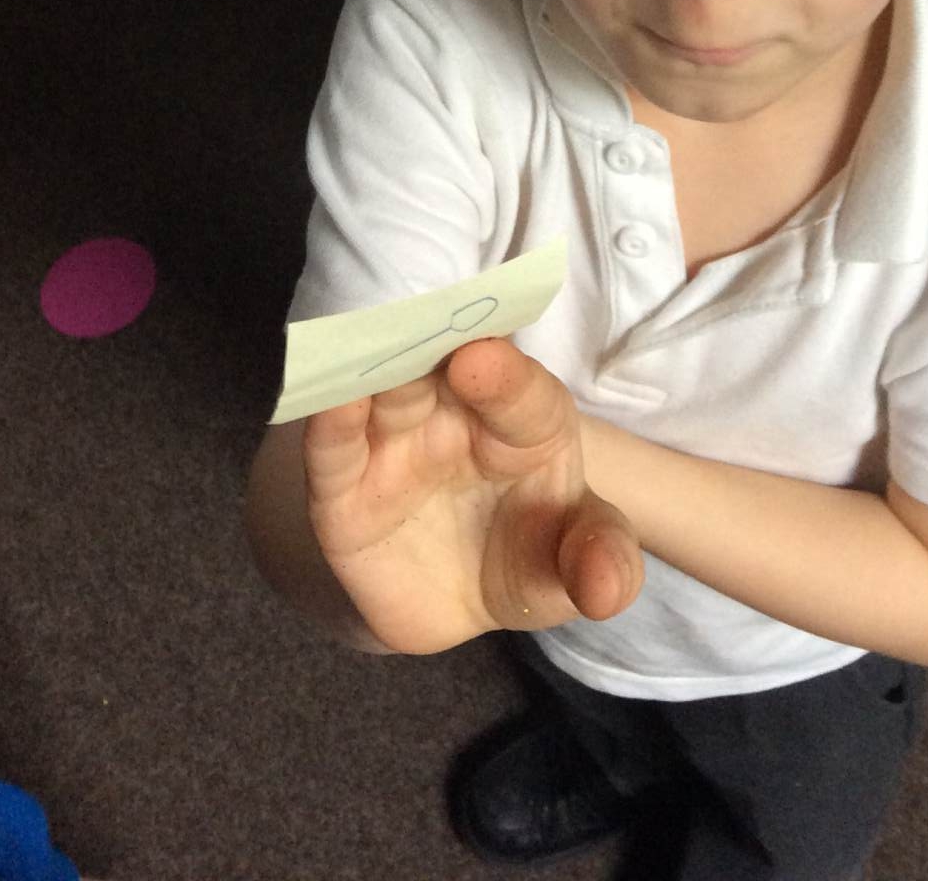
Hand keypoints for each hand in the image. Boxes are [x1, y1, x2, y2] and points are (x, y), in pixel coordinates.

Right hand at [302, 336, 642, 653]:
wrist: (456, 601)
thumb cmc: (531, 557)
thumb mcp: (573, 567)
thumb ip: (600, 563)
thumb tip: (604, 588)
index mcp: (527, 420)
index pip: (522, 393)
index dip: (503, 375)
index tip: (479, 359)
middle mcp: (458, 414)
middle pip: (442, 368)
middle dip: (430, 344)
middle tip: (416, 326)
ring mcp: (397, 444)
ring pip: (382, 393)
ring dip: (372, 368)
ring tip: (361, 347)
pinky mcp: (344, 488)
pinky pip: (333, 449)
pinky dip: (327, 420)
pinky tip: (323, 396)